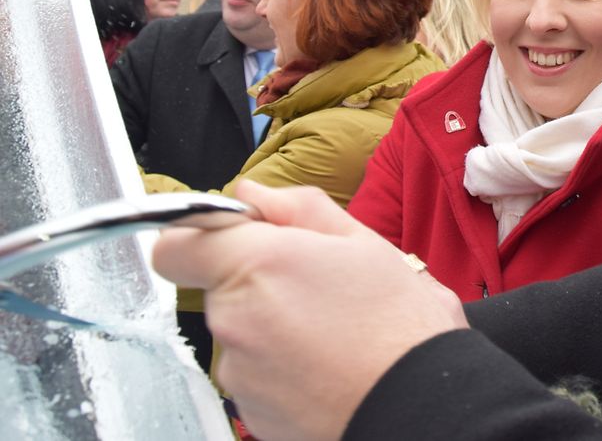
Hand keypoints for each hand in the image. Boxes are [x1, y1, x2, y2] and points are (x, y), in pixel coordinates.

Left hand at [153, 180, 466, 440]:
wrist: (420, 404)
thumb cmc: (401, 326)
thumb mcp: (363, 243)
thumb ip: (298, 208)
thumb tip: (255, 196)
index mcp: (257, 264)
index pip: (177, 244)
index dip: (202, 236)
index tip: (238, 239)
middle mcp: (234, 318)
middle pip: (218, 287)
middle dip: (257, 281)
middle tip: (316, 285)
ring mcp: (238, 370)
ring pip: (239, 331)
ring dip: (271, 324)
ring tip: (330, 330)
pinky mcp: (250, 409)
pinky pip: (253, 372)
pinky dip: (279, 365)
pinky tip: (325, 363)